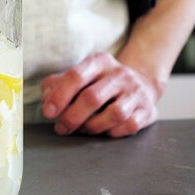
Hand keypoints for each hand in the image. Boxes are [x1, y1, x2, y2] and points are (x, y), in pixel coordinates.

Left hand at [40, 52, 161, 137]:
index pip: (76, 76)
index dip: (59, 96)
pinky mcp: (147, 110)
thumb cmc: (99, 83)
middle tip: (61, 128)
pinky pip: (129, 126)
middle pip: (92, 97)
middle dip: (72, 117)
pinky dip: (113, 132)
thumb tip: (46, 101)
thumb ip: (57, 85)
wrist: (140, 84)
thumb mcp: (79, 76)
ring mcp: (136, 92)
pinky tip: (103, 131)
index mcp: (98, 62)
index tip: (48, 112)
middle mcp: (119, 74)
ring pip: (114, 114)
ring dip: (92, 126)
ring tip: (82, 129)